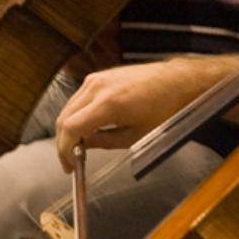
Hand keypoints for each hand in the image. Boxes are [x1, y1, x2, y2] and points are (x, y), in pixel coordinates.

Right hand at [55, 60, 215, 172]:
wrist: (175, 81)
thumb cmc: (164, 105)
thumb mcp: (135, 135)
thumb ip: (104, 142)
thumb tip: (84, 146)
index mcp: (107, 103)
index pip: (70, 128)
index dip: (65, 149)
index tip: (68, 163)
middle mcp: (97, 87)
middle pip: (64, 117)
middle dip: (64, 141)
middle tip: (70, 159)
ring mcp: (96, 78)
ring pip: (68, 107)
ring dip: (68, 128)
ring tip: (79, 146)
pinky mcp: (99, 76)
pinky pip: (78, 98)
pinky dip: (76, 114)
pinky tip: (85, 128)